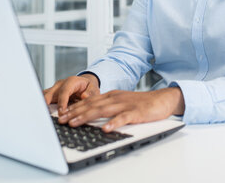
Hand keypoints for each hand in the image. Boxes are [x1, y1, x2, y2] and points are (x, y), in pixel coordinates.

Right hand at [43, 74, 99, 111]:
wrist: (84, 83)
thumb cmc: (88, 87)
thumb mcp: (93, 88)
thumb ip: (91, 92)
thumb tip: (85, 96)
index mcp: (71, 81)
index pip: (64, 91)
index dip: (62, 102)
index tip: (61, 112)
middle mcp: (61, 84)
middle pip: (50, 93)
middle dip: (47, 105)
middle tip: (48, 116)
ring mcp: (55, 89)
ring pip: (45, 96)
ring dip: (44, 106)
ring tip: (45, 117)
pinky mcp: (51, 94)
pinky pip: (45, 100)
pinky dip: (44, 107)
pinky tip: (45, 115)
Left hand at [57, 87, 184, 131]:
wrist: (162, 100)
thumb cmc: (141, 104)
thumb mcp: (121, 102)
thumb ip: (107, 106)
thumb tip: (91, 114)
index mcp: (111, 96)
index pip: (89, 101)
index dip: (74, 108)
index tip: (62, 115)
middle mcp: (115, 98)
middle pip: (92, 105)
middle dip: (75, 112)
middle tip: (62, 120)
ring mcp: (125, 104)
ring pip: (103, 110)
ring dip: (87, 117)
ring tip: (75, 123)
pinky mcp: (136, 112)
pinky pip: (123, 118)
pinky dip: (114, 123)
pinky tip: (106, 129)